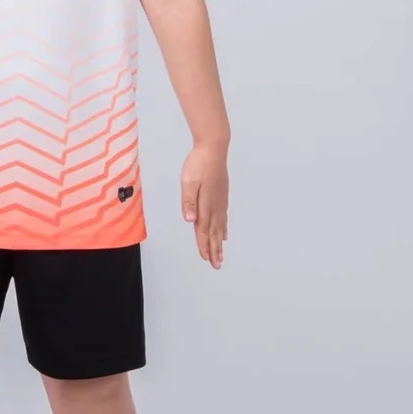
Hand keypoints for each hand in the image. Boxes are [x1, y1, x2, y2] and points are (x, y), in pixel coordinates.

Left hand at [181, 145, 228, 268]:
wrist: (214, 148)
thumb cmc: (199, 163)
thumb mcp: (188, 181)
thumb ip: (189, 201)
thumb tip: (190, 220)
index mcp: (205, 204)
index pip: (203, 230)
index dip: (204, 245)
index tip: (205, 259)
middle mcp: (214, 206)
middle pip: (213, 232)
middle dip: (214, 250)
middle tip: (216, 265)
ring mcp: (220, 201)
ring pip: (219, 227)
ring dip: (219, 243)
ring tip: (220, 255)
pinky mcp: (221, 196)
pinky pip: (223, 218)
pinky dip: (223, 228)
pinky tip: (224, 234)